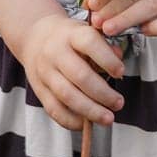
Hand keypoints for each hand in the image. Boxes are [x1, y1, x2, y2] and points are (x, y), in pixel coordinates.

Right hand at [20, 12, 126, 132]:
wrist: (35, 37)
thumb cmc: (70, 38)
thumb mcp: (87, 32)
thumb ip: (105, 45)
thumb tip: (118, 57)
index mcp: (71, 34)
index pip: (90, 43)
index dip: (107, 59)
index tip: (121, 72)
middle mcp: (55, 52)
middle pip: (80, 76)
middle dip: (103, 93)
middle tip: (119, 103)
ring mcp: (45, 72)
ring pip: (67, 96)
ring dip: (90, 110)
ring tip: (108, 118)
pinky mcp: (39, 89)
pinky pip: (54, 109)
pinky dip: (70, 120)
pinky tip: (85, 124)